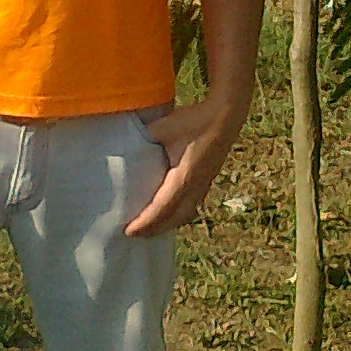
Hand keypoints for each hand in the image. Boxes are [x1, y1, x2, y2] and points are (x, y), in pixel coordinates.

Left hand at [124, 95, 247, 237]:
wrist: (225, 116)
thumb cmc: (194, 121)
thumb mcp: (164, 127)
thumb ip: (144, 138)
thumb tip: (124, 145)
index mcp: (184, 178)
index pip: (161, 209)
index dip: (145, 223)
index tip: (128, 231)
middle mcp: (195, 187)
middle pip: (174, 219)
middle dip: (154, 229)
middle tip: (134, 234)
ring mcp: (204, 185)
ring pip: (185, 214)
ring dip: (167, 224)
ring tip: (150, 228)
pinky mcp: (207, 180)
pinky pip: (191, 206)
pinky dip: (177, 214)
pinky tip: (168, 211)